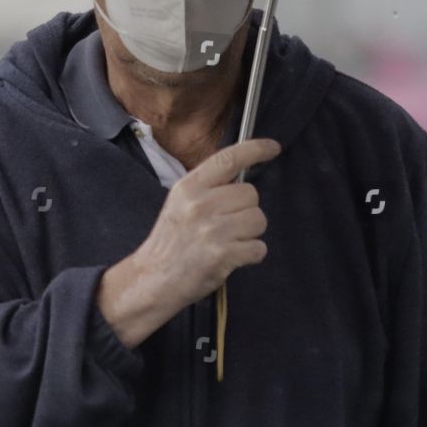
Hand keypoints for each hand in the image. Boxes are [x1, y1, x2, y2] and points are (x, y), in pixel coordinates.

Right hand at [95, 138, 280, 347]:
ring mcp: (212, 230)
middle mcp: (200, 204)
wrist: (153, 279)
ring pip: (258, 220)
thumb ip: (208, 188)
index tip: (273, 147)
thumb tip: (243, 178)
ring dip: (250, 234)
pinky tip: (232, 258)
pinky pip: (258, 248)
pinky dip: (251, 255)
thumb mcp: (180, 203)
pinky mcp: (223, 255)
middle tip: (226, 226)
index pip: (228, 158)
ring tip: (228, 242)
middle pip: (251, 194)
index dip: (255, 149)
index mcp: (189, 187)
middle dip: (246, 210)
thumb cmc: (171, 241)